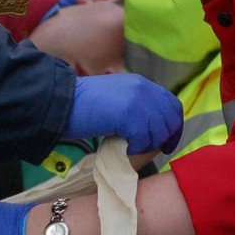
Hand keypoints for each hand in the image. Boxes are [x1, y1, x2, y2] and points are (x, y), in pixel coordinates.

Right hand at [67, 74, 183, 154]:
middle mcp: (143, 88)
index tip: (167, 141)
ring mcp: (137, 101)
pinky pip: (145, 139)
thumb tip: (149, 126)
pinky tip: (125, 147)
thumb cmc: (81, 104)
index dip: (173, 124)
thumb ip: (133, 105)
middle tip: (156, 151)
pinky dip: (137, 148)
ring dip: (148, 144)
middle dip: (166, 138)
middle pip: (170, 118)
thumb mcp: (114, 97)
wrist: (61, 101)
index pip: (171, 103)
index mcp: (140, 83)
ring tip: (132, 147)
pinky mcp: (130, 115)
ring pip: (159, 131)